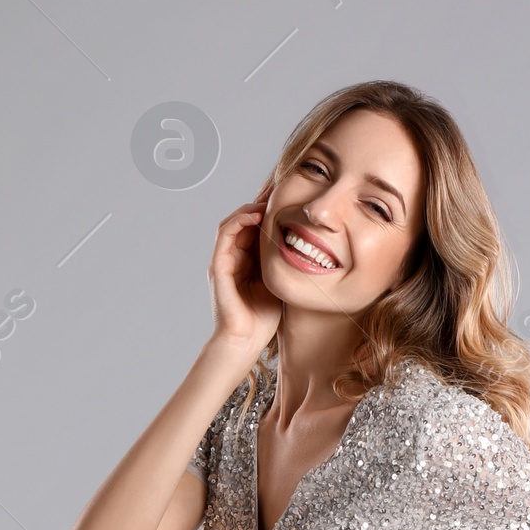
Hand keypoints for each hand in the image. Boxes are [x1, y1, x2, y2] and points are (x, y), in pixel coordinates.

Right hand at [209, 193, 280, 359]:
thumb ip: (287, 265)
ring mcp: (224, 261)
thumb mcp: (282, 283)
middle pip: (243, 221)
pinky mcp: (218, 266)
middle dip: (260, 202)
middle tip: (278, 188)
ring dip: (249, 207)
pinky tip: (255, 213)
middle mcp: (233, 257)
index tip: (288, 197)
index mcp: (247, 261)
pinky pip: (225, 235)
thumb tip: (312, 247)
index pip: (256, 228)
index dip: (269, 211)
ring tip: (267, 198)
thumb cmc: (264, 319)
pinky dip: (239, 220)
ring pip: (232, 222)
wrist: (245, 341)